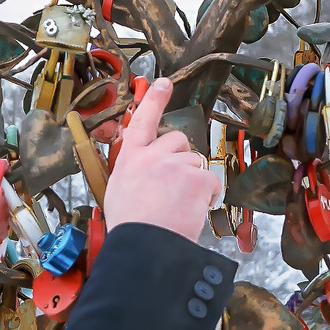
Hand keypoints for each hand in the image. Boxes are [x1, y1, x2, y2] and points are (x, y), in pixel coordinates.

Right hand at [102, 78, 216, 239]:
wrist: (145, 246)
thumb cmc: (130, 226)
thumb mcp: (118, 191)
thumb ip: (134, 172)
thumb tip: (144, 171)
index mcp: (130, 158)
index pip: (142, 120)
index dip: (154, 100)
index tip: (164, 83)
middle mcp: (152, 155)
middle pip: (177, 140)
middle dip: (181, 157)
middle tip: (174, 185)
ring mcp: (176, 165)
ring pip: (195, 161)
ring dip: (193, 179)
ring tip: (179, 204)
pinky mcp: (197, 178)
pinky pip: (211, 180)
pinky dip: (208, 195)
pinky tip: (194, 209)